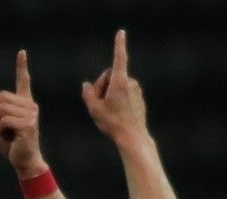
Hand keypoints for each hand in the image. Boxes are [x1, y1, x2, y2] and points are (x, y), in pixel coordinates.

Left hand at [0, 49, 48, 177]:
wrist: (24, 161)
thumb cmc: (12, 144)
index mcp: (24, 104)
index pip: (23, 82)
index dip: (21, 67)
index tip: (22, 52)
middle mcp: (30, 106)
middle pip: (0, 97)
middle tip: (1, 128)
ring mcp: (31, 114)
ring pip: (0, 109)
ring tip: (6, 133)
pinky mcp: (29, 125)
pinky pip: (3, 120)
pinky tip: (10, 137)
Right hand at [81, 29, 148, 147]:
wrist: (133, 138)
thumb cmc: (113, 123)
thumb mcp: (94, 108)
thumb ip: (88, 93)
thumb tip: (87, 85)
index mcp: (120, 82)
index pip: (119, 58)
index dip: (119, 45)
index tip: (121, 32)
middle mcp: (130, 83)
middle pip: (110, 76)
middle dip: (102, 86)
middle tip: (98, 103)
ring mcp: (136, 91)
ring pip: (117, 86)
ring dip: (109, 94)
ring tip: (107, 111)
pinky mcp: (139, 99)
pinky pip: (124, 94)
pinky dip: (118, 100)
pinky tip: (116, 115)